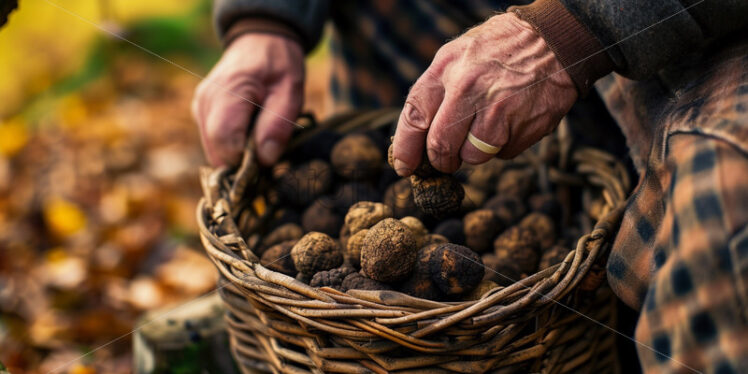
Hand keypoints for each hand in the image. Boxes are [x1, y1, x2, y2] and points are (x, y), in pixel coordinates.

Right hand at [192, 33, 303, 165]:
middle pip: (217, 153)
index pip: (226, 143)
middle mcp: (205, 101)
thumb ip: (278, 125)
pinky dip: (232, 145)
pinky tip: (248, 130)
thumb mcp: (290, 91)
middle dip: (243, 160)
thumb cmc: (278, 65)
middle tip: (267, 147)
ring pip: (214, 152)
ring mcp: (199, 107)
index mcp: (228, 92)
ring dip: (238, 154)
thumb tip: (264, 159)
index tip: (268, 154)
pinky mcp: (201, 113)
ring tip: (259, 134)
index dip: (248, 159)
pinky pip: (214, 143)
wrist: (261, 41)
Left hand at [391, 13, 576, 175]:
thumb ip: (436, 91)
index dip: (406, 148)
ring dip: (475, 153)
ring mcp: (499, 109)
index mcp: (447, 68)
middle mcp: (469, 88)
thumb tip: (415, 138)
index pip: (415, 116)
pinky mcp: (524, 126)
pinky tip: (511, 121)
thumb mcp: (458, 54)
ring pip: (473, 157)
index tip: (404, 166)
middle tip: (446, 160)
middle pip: (441, 146)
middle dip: (441, 160)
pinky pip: (503, 154)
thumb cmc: (499, 50)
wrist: (554, 40)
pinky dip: (503, 146)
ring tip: (487, 126)